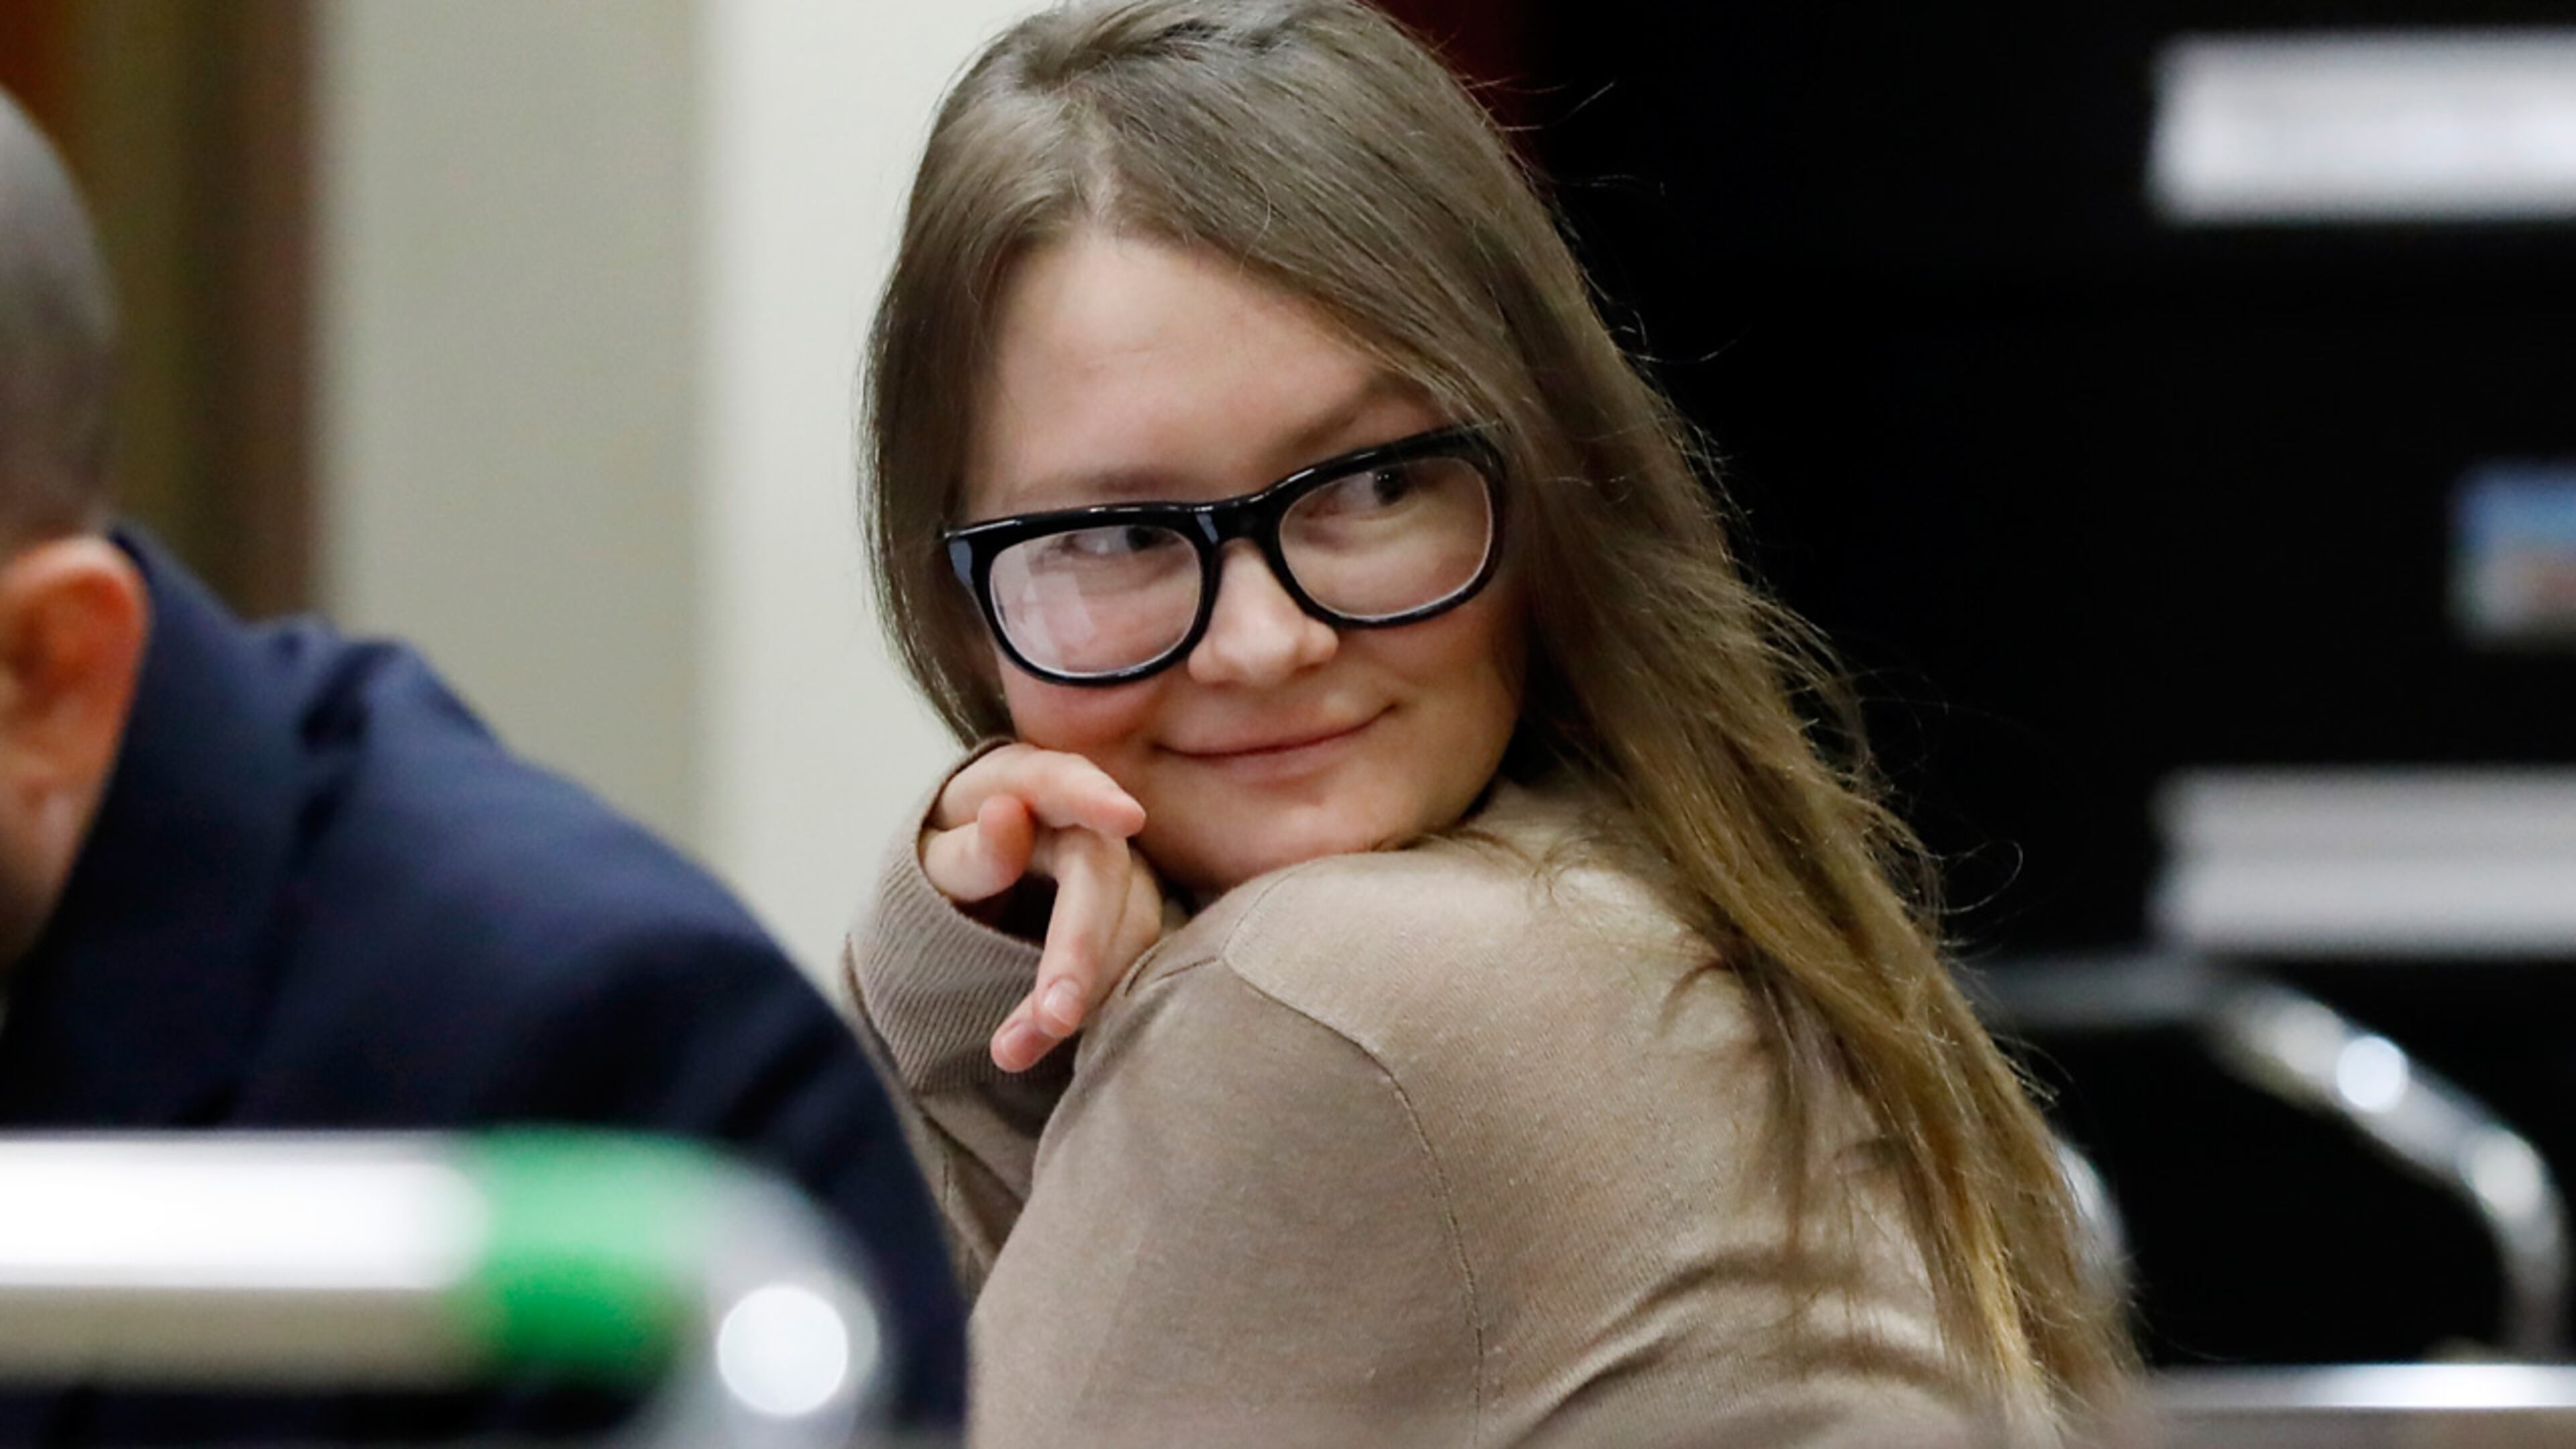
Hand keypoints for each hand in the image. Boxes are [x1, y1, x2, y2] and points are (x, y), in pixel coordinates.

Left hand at [920, 745, 1163, 1072]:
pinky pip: (1131, 958)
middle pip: (1101, 874)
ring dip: (1085, 991)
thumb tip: (1009, 814)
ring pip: (1129, 926)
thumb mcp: (931, 862)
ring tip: (1015, 1050)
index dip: (1094, 798)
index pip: (1062, 781)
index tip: (1128, 818)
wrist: (967, 900)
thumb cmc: (944, 868)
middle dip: (1080, 950)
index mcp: (1023, 783)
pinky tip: (1048, 1037)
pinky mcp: (1130, 916)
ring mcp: (1117, 868)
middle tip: (1054, 1019)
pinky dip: (1094, 1001)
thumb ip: (968, 851)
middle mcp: (1083, 819)